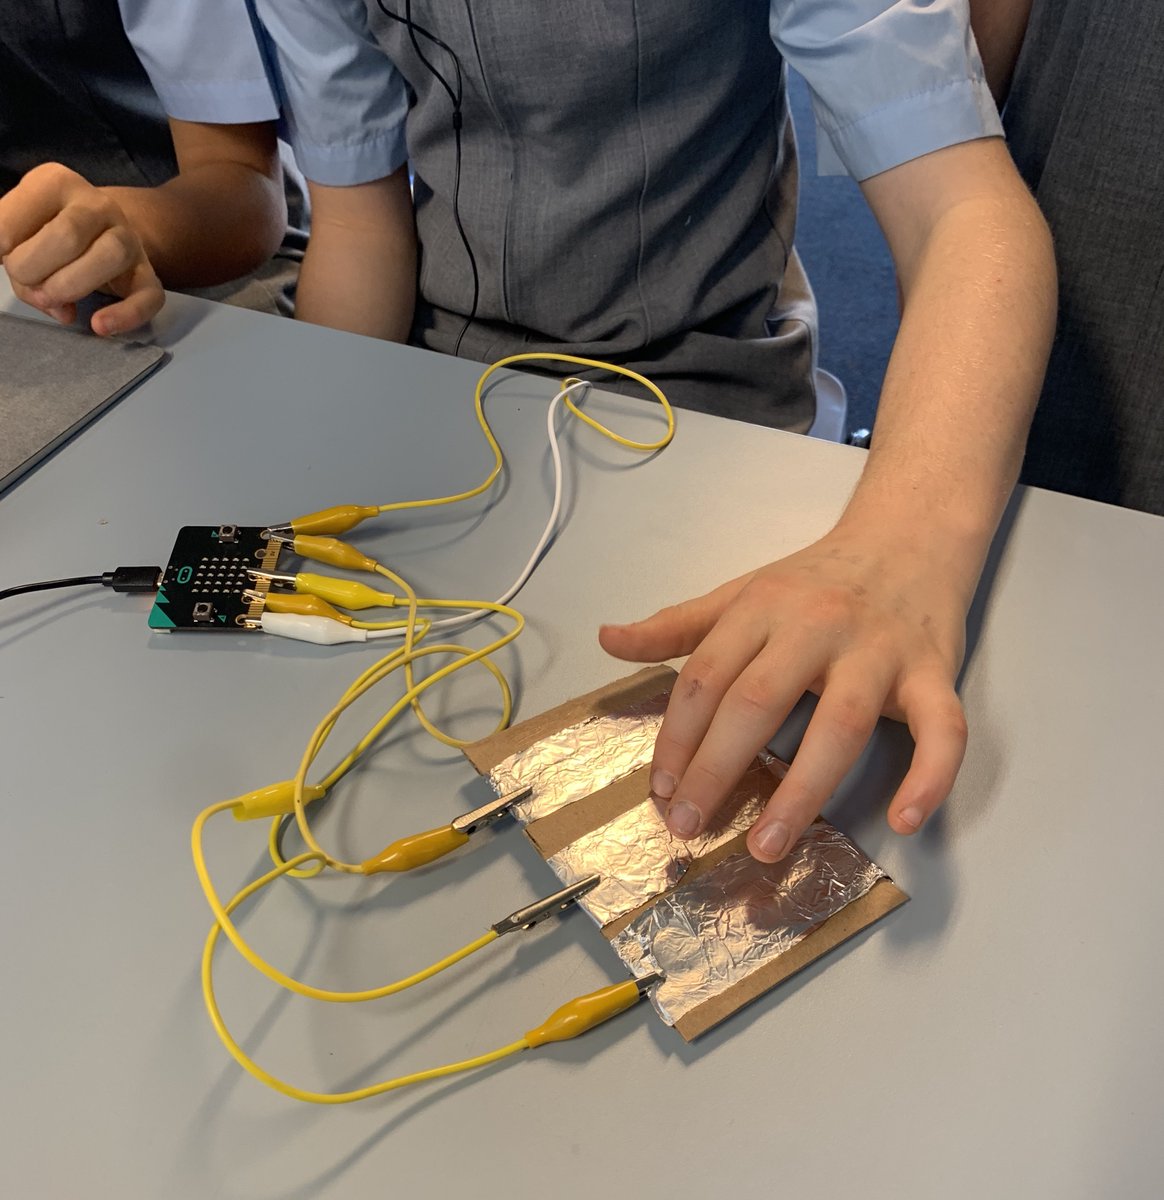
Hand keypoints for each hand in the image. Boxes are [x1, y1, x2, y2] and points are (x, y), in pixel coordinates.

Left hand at [0, 162, 163, 334]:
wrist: (103, 229)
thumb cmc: (49, 232)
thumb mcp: (21, 230)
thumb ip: (16, 258)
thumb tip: (48, 301)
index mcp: (56, 182)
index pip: (15, 218)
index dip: (3, 249)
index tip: (4, 257)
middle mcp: (97, 204)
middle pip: (67, 235)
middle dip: (34, 269)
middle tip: (29, 283)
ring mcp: (128, 238)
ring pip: (111, 256)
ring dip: (71, 286)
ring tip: (53, 300)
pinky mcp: (147, 274)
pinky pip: (147, 296)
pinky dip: (124, 315)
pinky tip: (99, 325)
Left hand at [598, 525, 970, 861]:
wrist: (908, 535)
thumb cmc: (816, 578)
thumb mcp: (742, 592)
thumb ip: (677, 625)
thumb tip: (607, 638)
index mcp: (763, 608)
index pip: (706, 677)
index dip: (677, 737)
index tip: (660, 789)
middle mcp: (817, 626)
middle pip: (758, 702)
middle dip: (716, 769)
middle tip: (687, 826)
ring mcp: (880, 651)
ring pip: (840, 724)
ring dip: (800, 793)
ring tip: (766, 847)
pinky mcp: (935, 672)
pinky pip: (942, 728)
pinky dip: (930, 776)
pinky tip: (905, 821)